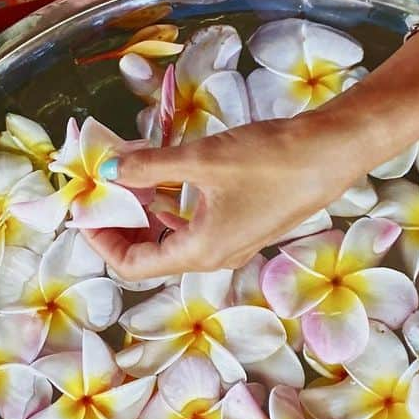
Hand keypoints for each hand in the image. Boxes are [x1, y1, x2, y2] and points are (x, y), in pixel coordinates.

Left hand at [84, 103, 379, 279]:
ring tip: (129, 176)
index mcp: (200, 252)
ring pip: (172, 238)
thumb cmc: (271, 160)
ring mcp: (232, 243)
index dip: (101, 239)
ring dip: (145, 212)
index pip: (132, 265)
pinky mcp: (245, 224)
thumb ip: (149, 166)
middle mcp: (214, 257)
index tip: (85, 207)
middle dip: (120, 223)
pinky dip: (171, 205)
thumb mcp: (202, 159)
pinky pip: (194, 225)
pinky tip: (165, 176)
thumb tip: (107, 168)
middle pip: (149, 255)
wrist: (333, 152)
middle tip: (102, 188)